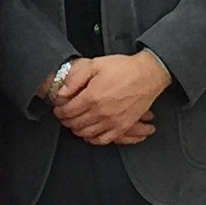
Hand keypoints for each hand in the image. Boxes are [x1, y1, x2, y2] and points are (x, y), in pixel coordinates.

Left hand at [53, 49, 169, 146]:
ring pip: (86, 133)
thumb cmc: (123, 69)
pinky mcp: (122, 127)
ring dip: (76, 129)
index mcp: (92, 97)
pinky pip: (103, 140)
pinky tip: (89, 133)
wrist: (147, 75)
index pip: (67, 111)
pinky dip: (92, 139)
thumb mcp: (95, 64)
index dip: (59, 111)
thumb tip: (62, 92)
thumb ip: (76, 78)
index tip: (58, 108)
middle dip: (65, 120)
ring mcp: (112, 122)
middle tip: (64, 116)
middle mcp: (100, 112)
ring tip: (74, 123)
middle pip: (75, 124)